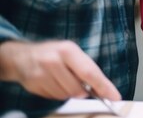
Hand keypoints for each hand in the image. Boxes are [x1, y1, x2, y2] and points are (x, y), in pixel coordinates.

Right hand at [0, 40, 119, 100]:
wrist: (22, 56)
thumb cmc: (54, 54)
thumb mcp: (71, 53)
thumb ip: (85, 68)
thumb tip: (102, 88)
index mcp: (68, 50)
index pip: (89, 72)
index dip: (103, 86)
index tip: (114, 96)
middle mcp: (53, 61)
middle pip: (77, 89)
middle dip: (83, 91)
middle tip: (79, 83)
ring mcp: (41, 74)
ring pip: (66, 95)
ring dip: (69, 92)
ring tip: (63, 79)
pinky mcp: (34, 85)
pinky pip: (54, 98)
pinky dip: (58, 94)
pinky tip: (53, 83)